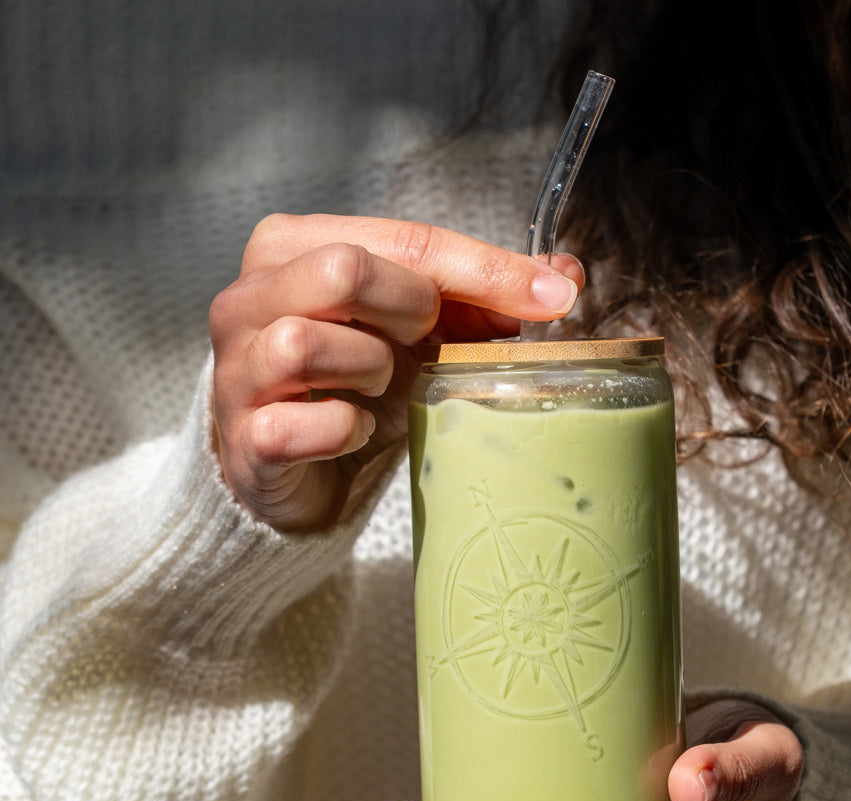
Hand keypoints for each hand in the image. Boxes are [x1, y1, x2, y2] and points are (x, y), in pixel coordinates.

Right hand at [210, 214, 583, 529]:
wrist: (288, 463)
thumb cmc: (352, 382)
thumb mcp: (416, 329)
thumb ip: (478, 297)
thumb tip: (566, 277)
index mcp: (291, 246)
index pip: (403, 238)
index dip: (486, 269)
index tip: (555, 297)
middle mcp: (248, 297)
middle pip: (344, 269)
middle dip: (410, 309)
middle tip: (426, 342)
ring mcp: (236, 367)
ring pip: (308, 343)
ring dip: (371, 370)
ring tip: (379, 385)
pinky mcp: (242, 436)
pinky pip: (300, 425)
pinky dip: (344, 431)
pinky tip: (354, 432)